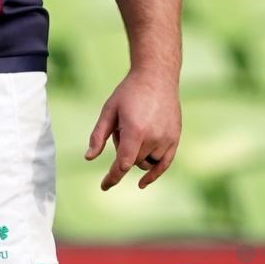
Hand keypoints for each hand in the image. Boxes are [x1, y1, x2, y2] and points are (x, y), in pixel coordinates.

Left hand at [86, 70, 181, 189]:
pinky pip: (164, 163)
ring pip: (146, 162)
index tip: (104, 186)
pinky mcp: (175, 138)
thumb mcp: (108, 111)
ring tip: (135, 129)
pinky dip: (154, 173)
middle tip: (120, 128)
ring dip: (136, 155)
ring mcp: (167, 139)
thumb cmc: (128, 93)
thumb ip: (98, 136)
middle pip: (132, 161)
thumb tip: (89, 158)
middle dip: (122, 152)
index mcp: (135, 130)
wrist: (157, 77)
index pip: (123, 163)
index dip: (113, 177)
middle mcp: (154, 137)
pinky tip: (143, 183)